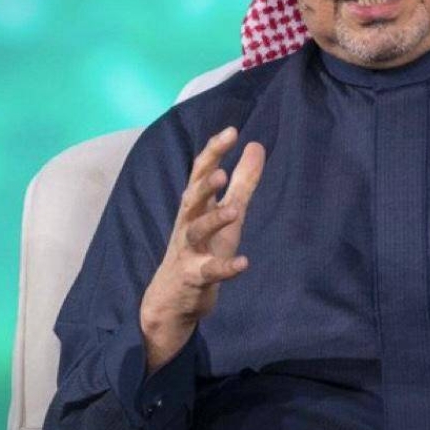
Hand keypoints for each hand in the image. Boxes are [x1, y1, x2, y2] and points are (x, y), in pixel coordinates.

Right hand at [140, 126, 265, 370]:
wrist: (172, 298)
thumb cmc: (201, 247)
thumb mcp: (225, 212)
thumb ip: (242, 181)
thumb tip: (256, 145)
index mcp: (196, 205)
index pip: (201, 172)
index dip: (214, 152)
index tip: (231, 131)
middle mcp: (188, 223)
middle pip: (192, 198)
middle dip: (205, 185)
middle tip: (221, 173)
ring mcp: (189, 250)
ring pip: (196, 232)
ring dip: (213, 221)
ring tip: (235, 212)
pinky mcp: (195, 277)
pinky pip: (209, 271)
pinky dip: (225, 267)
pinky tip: (244, 263)